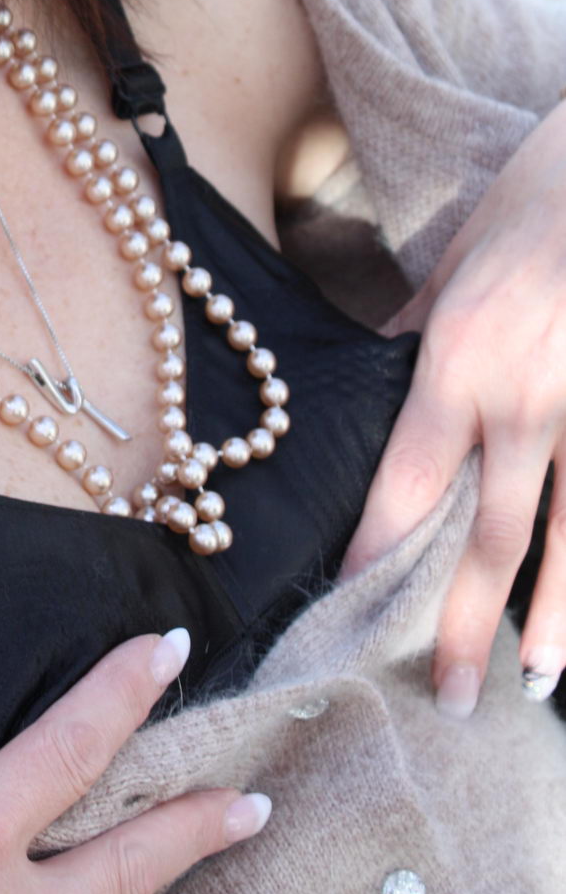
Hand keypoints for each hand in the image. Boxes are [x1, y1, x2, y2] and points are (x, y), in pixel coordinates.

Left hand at [341, 100, 565, 714]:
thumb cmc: (532, 200)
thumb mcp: (452, 261)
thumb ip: (412, 330)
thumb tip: (377, 366)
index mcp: (459, 361)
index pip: (407, 481)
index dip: (377, 551)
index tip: (348, 606)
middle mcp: (524, 401)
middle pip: (489, 535)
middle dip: (462, 620)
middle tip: (443, 693)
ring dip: (553, 620)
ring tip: (533, 684)